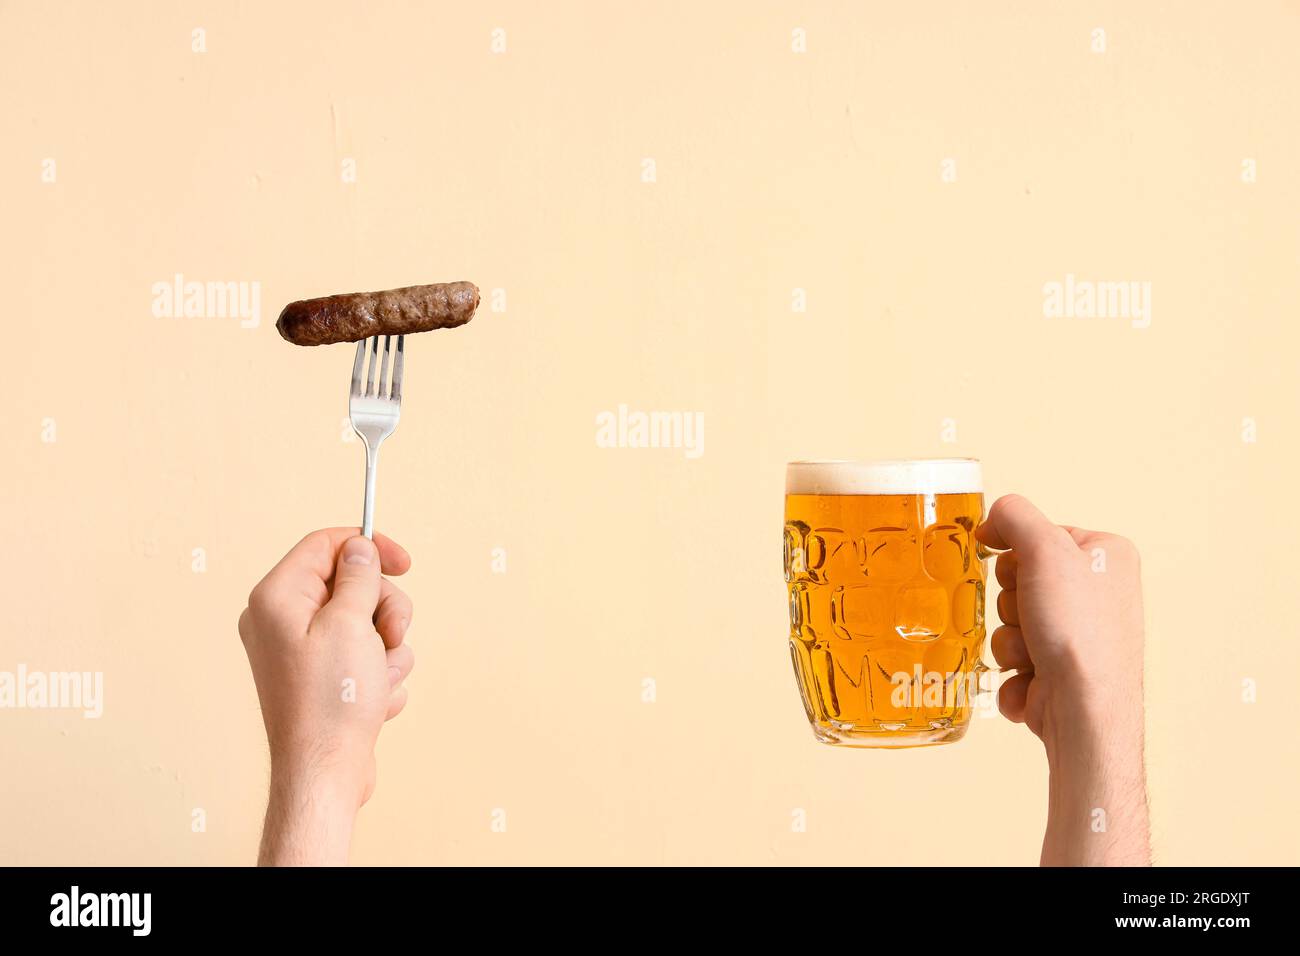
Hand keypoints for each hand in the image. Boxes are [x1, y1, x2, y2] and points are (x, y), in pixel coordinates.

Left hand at [238, 529, 414, 864]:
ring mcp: (301, 651)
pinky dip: (379, 673)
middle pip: (351, 584)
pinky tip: (374, 699)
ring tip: (379, 678)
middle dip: (383, 609)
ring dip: (387, 647)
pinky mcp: (320, 677)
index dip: (369, 547)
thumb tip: (359, 549)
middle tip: (391, 635)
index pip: (325, 545)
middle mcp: (281, 621)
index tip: (404, 563)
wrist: (326, 772)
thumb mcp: (351, 623)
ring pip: (365, 621)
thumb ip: (358, 577)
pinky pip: (364, 655)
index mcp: (276, 598)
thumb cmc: (331, 702)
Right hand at [976, 494, 1149, 865]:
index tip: (1019, 571)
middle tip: (1031, 618)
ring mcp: (1079, 636)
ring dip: (1009, 642)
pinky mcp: (1060, 672)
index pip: (1040, 535)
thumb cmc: (1078, 632)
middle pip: (1020, 580)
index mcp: (1108, 556)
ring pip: (1011, 623)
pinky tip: (1034, 682)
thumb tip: (995, 517)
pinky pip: (1014, 661)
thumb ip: (1015, 516)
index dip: (1018, 555)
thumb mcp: (1045, 551)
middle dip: (1011, 605)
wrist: (1085, 712)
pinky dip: (1014, 674)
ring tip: (1035, 656)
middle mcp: (1099, 594)